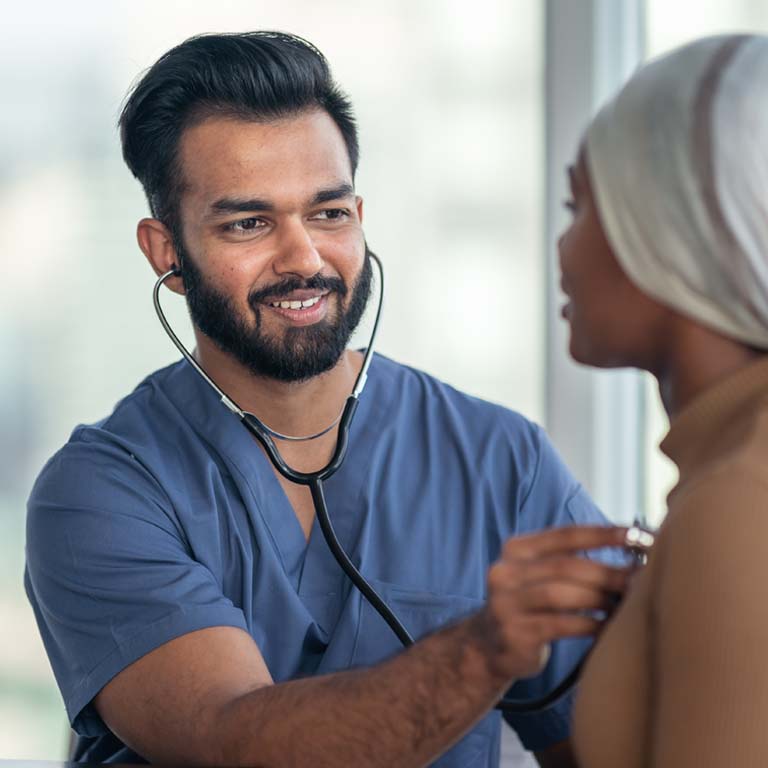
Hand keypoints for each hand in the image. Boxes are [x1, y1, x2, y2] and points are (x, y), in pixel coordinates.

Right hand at [481, 525, 631, 680]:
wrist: (488, 646)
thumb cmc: (530, 605)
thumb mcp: (538, 575)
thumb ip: (570, 561)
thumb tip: (630, 555)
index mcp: (515, 549)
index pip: (565, 535)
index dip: (603, 534)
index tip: (637, 535)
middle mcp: (505, 572)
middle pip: (565, 566)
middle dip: (608, 571)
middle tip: (641, 578)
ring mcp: (506, 603)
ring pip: (561, 594)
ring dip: (601, 598)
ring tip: (627, 603)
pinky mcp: (515, 634)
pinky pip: (561, 625)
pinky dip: (590, 624)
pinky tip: (608, 626)